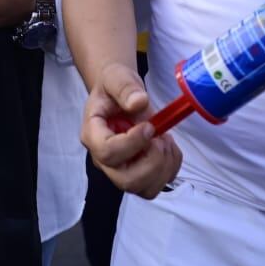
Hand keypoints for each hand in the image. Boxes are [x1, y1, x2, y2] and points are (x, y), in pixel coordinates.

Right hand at [80, 61, 181, 197]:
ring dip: (163, 166)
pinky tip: (168, 145)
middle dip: (152, 161)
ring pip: (143, 189)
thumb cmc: (114, 87)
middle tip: (159, 137)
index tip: (149, 125)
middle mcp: (104, 159)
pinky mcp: (138, 174)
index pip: (107, 152)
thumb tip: (138, 102)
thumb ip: (125, 87)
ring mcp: (121, 170)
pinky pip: (157, 185)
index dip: (132, 143)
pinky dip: (171, 167)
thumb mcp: (116, 77)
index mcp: (93, 134)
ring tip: (165, 139)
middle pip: (125, 180)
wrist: (118, 94)